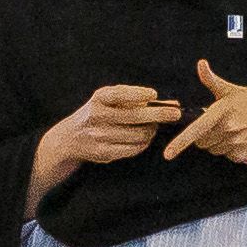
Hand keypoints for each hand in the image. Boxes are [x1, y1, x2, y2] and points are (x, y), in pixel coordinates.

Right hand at [31, 85, 178, 203]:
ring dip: (152, 131)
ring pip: (138, 135)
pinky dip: (144, 144)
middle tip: (175, 114)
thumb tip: (169, 102)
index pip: (120, 94)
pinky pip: (133, 149)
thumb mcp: (109, 100)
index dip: (138, 94)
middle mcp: (98, 116)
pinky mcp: (104, 153)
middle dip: (159, 115)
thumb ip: (136, 99)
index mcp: (99, 99)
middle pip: (135, 116)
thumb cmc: (99, 113)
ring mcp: (100, 136)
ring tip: (155, 127)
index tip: (155, 95)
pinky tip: (145, 139)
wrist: (71, 138)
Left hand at [171, 63, 246, 169]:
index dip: (180, 143)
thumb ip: (212, 81)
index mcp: (221, 111)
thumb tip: (200, 64)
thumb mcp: (233, 90)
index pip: (196, 129)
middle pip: (202, 141)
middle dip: (204, 136)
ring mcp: (236, 143)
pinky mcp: (243, 154)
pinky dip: (231, 151)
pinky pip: (227, 156)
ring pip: (214, 149)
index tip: (167, 154)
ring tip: (233, 130)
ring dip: (218, 143)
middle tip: (218, 125)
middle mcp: (228, 128)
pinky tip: (242, 138)